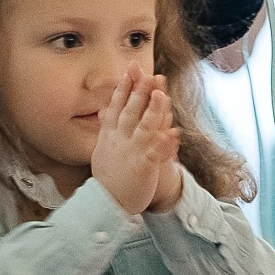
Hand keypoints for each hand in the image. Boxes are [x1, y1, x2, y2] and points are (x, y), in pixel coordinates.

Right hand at [91, 71, 180, 216]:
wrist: (106, 204)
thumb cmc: (107, 179)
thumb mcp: (101, 150)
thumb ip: (106, 130)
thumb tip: (105, 112)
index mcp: (110, 135)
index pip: (117, 106)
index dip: (124, 87)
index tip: (131, 70)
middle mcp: (119, 140)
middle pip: (130, 110)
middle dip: (139, 90)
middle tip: (148, 72)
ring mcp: (131, 152)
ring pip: (144, 126)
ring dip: (153, 109)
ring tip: (162, 95)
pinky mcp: (143, 166)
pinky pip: (156, 151)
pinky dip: (165, 142)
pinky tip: (174, 132)